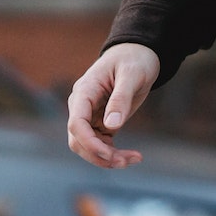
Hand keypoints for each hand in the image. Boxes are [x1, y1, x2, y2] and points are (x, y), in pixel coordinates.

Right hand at [67, 43, 160, 167]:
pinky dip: (113, 154)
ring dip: (107, 158)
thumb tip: (111, 126)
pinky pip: (101, 144)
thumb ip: (121, 98)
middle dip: (99, 155)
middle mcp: (82, 105)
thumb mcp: (131, 75)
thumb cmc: (134, 59)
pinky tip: (130, 155)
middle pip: (78, 140)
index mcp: (84, 91)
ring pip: (88, 146)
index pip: (76, 123)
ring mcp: (90, 115)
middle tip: (126, 161)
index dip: (89, 142)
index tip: (110, 154)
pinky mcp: (101, 122)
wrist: (139, 54)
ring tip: (133, 159)